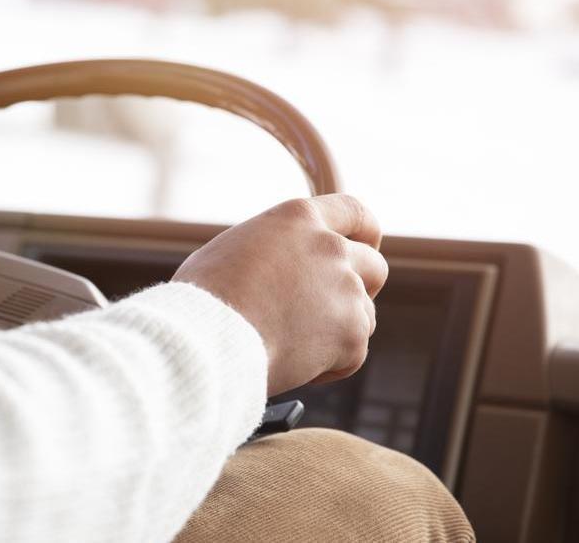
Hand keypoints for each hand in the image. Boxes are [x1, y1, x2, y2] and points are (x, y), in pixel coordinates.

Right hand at [172, 195, 387, 395]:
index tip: (368, 246)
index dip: (365, 232)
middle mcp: (330, 247)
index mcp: (299, 219)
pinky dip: (329, 366)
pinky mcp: (351, 334)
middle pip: (374, 266)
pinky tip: (292, 366)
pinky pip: (352, 355)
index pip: (354, 212)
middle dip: (362, 289)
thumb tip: (278, 268)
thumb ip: (273, 250)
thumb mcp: (235, 249)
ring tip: (293, 346)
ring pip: (364, 316)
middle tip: (334, 310)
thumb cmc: (204, 298)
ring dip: (339, 332)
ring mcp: (345, 290)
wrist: (207, 337)